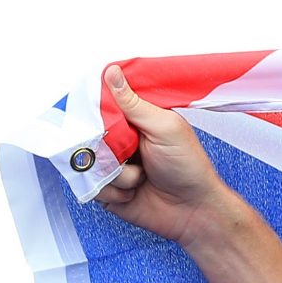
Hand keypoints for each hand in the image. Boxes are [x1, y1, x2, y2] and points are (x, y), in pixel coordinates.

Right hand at [94, 65, 238, 243]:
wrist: (193, 210)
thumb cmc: (188, 166)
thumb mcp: (165, 127)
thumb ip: (134, 103)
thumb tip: (112, 72)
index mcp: (134, 120)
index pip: (100, 107)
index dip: (97, 113)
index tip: (105, 120)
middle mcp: (119, 141)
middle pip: (88, 136)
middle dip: (109, 148)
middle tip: (132, 153)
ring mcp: (112, 166)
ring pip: (89, 164)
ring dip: (117, 174)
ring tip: (142, 176)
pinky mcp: (106, 190)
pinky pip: (93, 187)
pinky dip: (114, 192)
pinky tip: (134, 192)